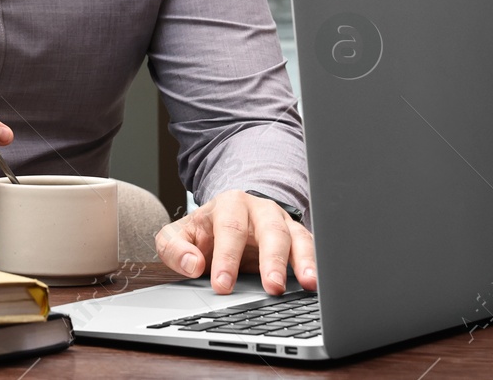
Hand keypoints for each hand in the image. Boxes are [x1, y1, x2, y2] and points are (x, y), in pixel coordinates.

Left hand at [155, 189, 316, 295]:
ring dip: (303, 261)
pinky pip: (311, 249)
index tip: (222, 284)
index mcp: (229, 205)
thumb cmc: (204, 231)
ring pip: (297, 237)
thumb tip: (192, 264)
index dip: (226, 258)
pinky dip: (316, 264)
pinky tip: (318, 282)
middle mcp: (260, 210)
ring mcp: (283, 223)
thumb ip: (175, 248)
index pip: (230, 230)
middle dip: (272, 259)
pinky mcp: (298, 238)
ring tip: (308, 283)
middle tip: (273, 287)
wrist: (225, 220)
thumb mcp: (179, 235)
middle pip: (270, 230)